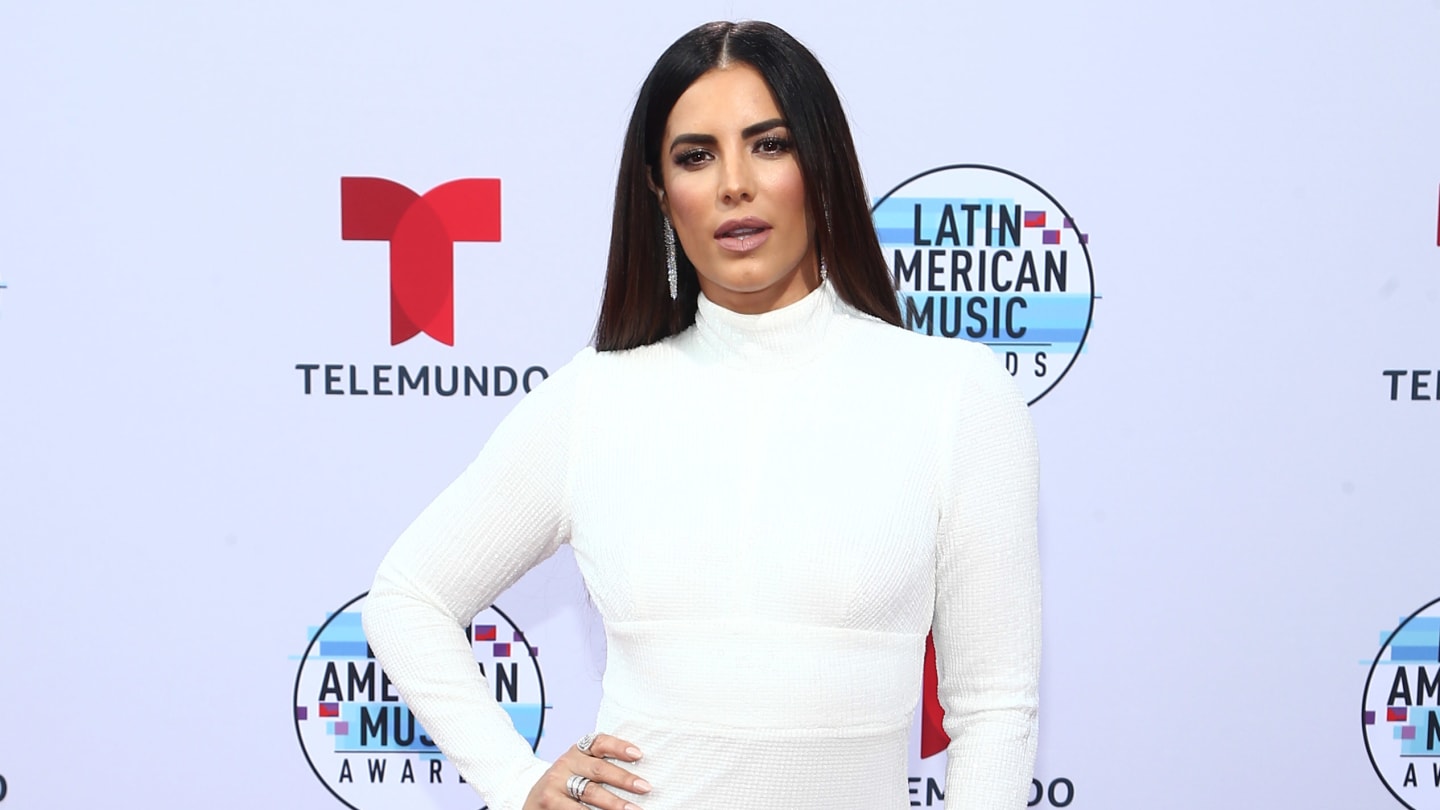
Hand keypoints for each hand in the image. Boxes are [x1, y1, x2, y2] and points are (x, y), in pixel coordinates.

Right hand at [523, 733, 651, 809]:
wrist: (534, 800)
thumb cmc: (566, 786)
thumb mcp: (579, 770)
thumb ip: (600, 768)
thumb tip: (637, 779)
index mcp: (578, 751)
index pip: (599, 742)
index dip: (619, 747)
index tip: (638, 754)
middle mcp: (566, 763)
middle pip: (599, 769)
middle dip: (624, 779)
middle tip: (645, 787)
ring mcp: (556, 782)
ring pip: (590, 792)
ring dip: (614, 802)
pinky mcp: (549, 801)